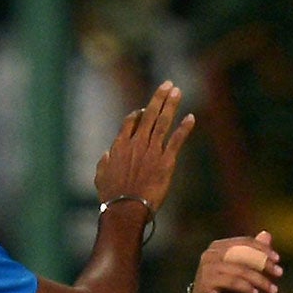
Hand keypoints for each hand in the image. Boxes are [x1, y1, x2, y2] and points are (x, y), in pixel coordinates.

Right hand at [93, 82, 195, 216]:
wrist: (126, 207)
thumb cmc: (112, 196)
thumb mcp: (101, 176)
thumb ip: (104, 161)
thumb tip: (108, 153)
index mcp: (120, 145)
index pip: (131, 121)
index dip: (139, 113)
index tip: (146, 109)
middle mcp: (137, 143)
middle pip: (150, 114)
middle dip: (159, 98)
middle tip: (168, 84)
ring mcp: (152, 150)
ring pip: (163, 122)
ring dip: (171, 105)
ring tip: (177, 91)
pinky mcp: (166, 161)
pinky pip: (176, 140)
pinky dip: (184, 128)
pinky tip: (191, 117)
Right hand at [191, 231, 282, 292]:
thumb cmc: (225, 288)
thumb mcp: (242, 270)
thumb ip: (253, 253)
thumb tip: (267, 234)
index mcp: (219, 246)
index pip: (245, 242)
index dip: (263, 249)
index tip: (278, 259)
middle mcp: (211, 254)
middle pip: (243, 254)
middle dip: (264, 263)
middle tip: (279, 273)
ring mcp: (207, 268)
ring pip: (240, 270)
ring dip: (260, 279)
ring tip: (273, 289)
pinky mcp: (206, 282)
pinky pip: (232, 282)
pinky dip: (246, 287)